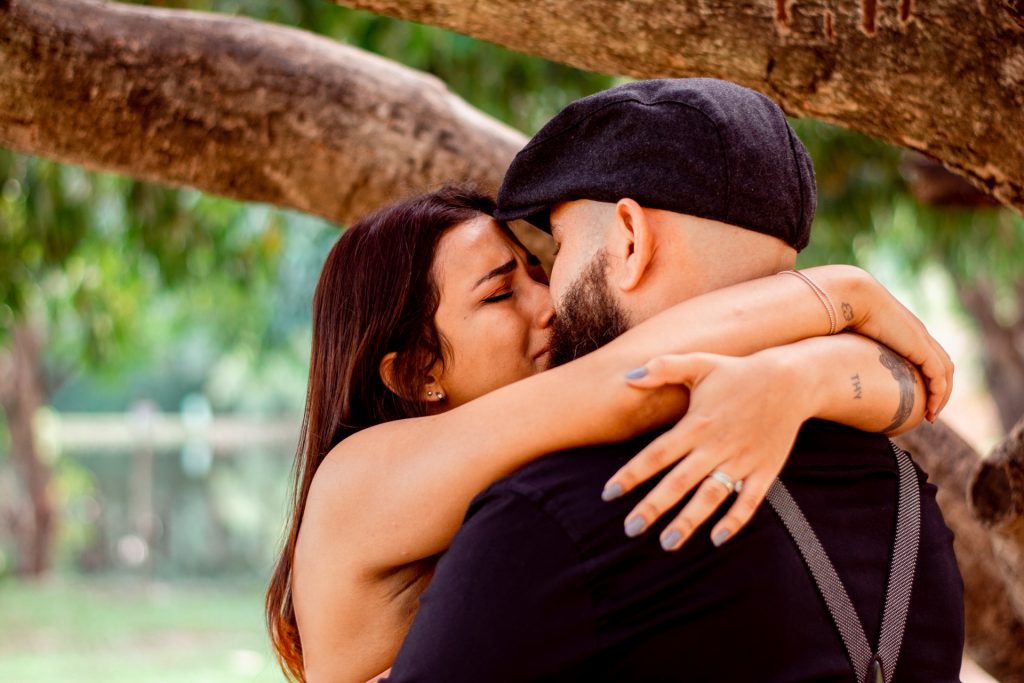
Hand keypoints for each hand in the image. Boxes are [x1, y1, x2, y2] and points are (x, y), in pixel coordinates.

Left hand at [604, 350, 808, 550]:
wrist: (791, 380)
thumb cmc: (737, 372)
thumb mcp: (699, 363)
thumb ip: (663, 368)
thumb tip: (628, 375)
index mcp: (696, 424)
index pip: (656, 454)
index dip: (631, 474)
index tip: (608, 494)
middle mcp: (717, 446)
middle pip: (679, 482)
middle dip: (653, 507)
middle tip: (630, 530)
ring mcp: (742, 460)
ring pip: (711, 497)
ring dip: (689, 521)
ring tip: (667, 543)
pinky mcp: (765, 470)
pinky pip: (749, 501)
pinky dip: (735, 521)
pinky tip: (716, 540)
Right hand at [811, 265, 953, 420]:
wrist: (851, 296)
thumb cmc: (840, 313)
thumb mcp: (846, 332)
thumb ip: (846, 345)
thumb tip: (826, 359)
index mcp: (902, 327)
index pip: (925, 351)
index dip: (925, 373)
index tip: (916, 394)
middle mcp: (917, 332)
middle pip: (941, 362)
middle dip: (940, 387)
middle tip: (929, 409)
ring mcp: (921, 339)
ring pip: (945, 371)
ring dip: (942, 394)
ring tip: (931, 414)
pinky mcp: (920, 348)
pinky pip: (938, 376)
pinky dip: (939, 393)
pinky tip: (930, 410)